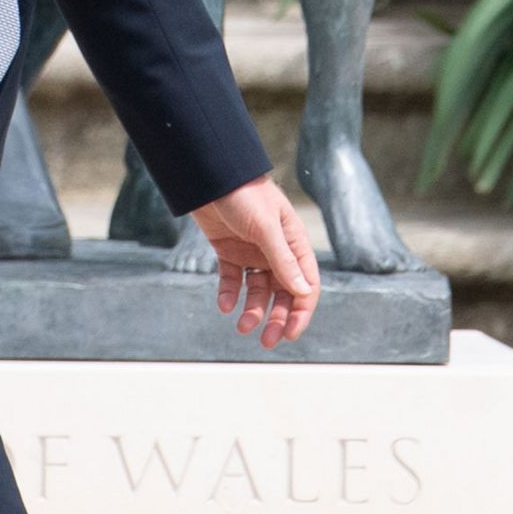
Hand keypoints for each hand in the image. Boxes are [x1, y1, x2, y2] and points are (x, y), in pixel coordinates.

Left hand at [191, 177, 319, 348]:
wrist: (207, 173)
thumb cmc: (243, 192)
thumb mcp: (266, 227)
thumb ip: (283, 259)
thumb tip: (302, 292)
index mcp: (293, 243)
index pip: (305, 284)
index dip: (301, 311)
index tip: (290, 334)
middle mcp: (275, 250)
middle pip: (282, 293)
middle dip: (277, 318)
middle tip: (266, 340)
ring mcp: (252, 252)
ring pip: (257, 291)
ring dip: (253, 311)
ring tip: (242, 326)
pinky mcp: (229, 251)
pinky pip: (232, 280)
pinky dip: (230, 294)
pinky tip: (224, 305)